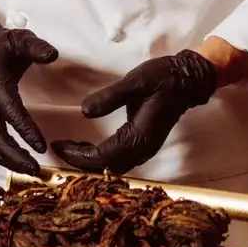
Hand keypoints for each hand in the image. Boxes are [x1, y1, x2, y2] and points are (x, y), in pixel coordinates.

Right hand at [0, 20, 58, 175]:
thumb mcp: (19, 38)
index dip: (24, 130)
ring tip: (28, 169)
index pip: (9, 111)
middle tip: (35, 169)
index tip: (41, 146)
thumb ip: (36, 47)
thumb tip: (52, 56)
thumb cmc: (0, 46)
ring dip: (5, 160)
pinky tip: (15, 163)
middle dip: (13, 156)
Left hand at [53, 51, 217, 174]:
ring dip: (90, 161)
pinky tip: (88, 146)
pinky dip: (101, 158)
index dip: (78, 155)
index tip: (58, 145)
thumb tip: (84, 112)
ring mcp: (146, 149)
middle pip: (106, 168)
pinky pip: (119, 160)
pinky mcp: (145, 145)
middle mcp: (143, 149)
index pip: (103, 156)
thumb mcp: (135, 81)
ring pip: (113, 167)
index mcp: (140, 136)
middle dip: (80, 162)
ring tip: (70, 147)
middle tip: (59, 148)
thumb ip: (110, 97)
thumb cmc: (163, 78)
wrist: (188, 81)